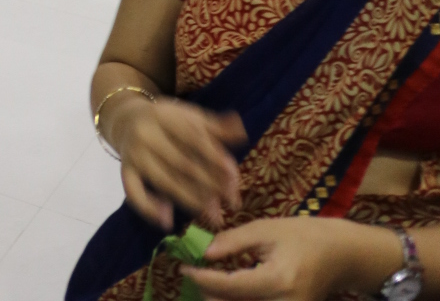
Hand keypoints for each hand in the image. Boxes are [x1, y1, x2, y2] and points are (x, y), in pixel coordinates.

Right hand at [112, 97, 244, 230]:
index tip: (234, 177)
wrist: (126, 119)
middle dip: (209, 184)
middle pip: (181, 162)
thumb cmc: (167, 121)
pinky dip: (149, 208)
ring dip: (191, 200)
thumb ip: (215, 126)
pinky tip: (168, 221)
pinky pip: (134, 193)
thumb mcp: (189, 116)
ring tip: (213, 214)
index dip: (214, 157)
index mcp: (164, 115)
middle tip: (231, 202)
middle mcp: (146, 133)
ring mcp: (134, 154)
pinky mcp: (125, 171)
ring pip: (164, 180)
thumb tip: (242, 133)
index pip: (192, 138)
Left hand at [194, 215, 399, 299]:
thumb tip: (203, 252)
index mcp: (279, 281)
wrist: (340, 256)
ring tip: (206, 283)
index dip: (203, 278)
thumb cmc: (303, 236)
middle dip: (209, 294)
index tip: (182, 266)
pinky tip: (226, 292)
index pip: (231, 287)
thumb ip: (233, 242)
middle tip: (191, 275)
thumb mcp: (266, 230)